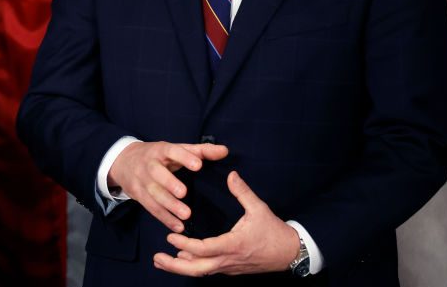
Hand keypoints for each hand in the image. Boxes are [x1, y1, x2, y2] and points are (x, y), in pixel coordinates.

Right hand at [107, 141, 228, 231]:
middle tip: (184, 193)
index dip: (184, 158)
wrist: (122, 161)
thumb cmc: (158, 155)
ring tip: (185, 215)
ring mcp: (142, 180)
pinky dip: (164, 218)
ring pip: (153, 193)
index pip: (172, 151)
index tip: (198, 165)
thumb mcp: (175, 148)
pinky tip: (178, 227)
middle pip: (157, 174)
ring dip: (168, 205)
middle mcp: (149, 164)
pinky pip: (151, 208)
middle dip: (169, 183)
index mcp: (161, 150)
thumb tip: (224, 151)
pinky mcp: (138, 195)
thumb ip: (201, 151)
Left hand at [154, 171, 300, 275]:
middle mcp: (228, 260)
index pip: (203, 249)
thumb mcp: (259, 209)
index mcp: (233, 245)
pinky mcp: (230, 268)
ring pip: (200, 272)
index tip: (170, 236)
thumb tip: (231, 174)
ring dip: (180, 267)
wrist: (290, 253)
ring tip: (162, 260)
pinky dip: (192, 265)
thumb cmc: (274, 232)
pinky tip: (182, 258)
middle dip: (174, 265)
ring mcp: (229, 267)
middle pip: (196, 269)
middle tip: (156, 257)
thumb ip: (243, 192)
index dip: (185, 244)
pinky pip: (208, 269)